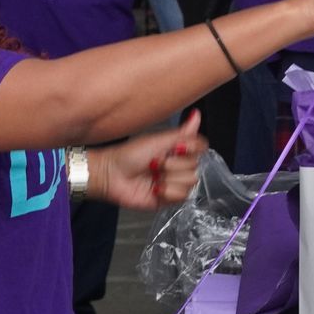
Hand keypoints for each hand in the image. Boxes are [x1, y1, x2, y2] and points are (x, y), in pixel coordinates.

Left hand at [91, 112, 206, 210]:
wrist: (112, 175)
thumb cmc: (130, 154)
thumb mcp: (158, 140)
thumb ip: (182, 132)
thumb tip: (197, 114)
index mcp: (177, 149)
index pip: (200, 148)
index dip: (190, 148)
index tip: (176, 147)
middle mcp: (178, 166)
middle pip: (195, 166)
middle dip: (173, 164)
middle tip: (154, 162)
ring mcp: (174, 182)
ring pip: (190, 182)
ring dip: (169, 178)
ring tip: (153, 176)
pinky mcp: (169, 199)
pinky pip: (182, 196)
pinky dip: (167, 191)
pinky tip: (154, 188)